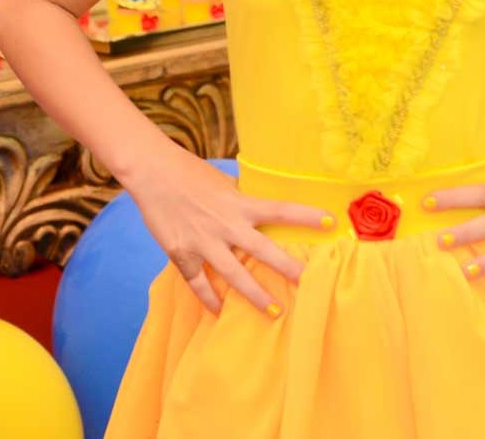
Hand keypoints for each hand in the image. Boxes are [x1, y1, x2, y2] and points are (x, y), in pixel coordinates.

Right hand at [125, 142, 336, 318]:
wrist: (153, 173)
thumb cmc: (190, 172)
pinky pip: (199, 283)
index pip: (281, 209)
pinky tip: (219, 312)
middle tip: (308, 282)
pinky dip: (209, 299)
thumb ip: (240, 200)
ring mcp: (204, 242)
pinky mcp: (182, 254)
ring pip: (234, 275)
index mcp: (240, 203)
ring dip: (254, 295)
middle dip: (286, 267)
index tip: (331, 222)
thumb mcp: (223, 182)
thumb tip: (256, 209)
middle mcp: (226, 225)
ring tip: (274, 312)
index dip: (307, 216)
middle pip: (263, 250)